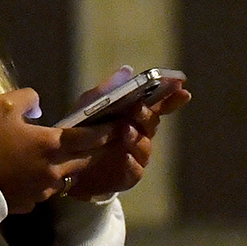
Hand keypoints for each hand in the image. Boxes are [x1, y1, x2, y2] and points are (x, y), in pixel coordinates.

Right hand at [0, 89, 112, 213]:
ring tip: (66, 157)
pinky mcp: (30, 204)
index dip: (106, 131)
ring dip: (71, 166)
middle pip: (84, 160)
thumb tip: (38, 104)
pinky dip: (47, 180)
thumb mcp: (0, 106)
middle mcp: (54, 170)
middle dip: (96, 150)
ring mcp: (43, 190)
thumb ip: (26, 99)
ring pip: (67, 177)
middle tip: (103, 141)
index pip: (88, 137)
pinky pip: (46, 189)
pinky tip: (34, 173)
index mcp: (51, 144)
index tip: (119, 126)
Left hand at [64, 69, 191, 199]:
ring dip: (136, 137)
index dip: (172, 96)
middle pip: (152, 122)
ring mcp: (136, 155)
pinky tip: (124, 155)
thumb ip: (107, 90)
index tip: (181, 87)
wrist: (65, 165)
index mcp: (134, 114)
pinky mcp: (128, 175)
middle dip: (147, 114)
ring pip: (145, 145)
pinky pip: (134, 169)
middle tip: (138, 107)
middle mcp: (140, 133)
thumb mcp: (88, 106)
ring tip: (125, 129)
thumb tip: (128, 70)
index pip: (159, 104)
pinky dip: (130, 162)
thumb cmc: (81, 130)